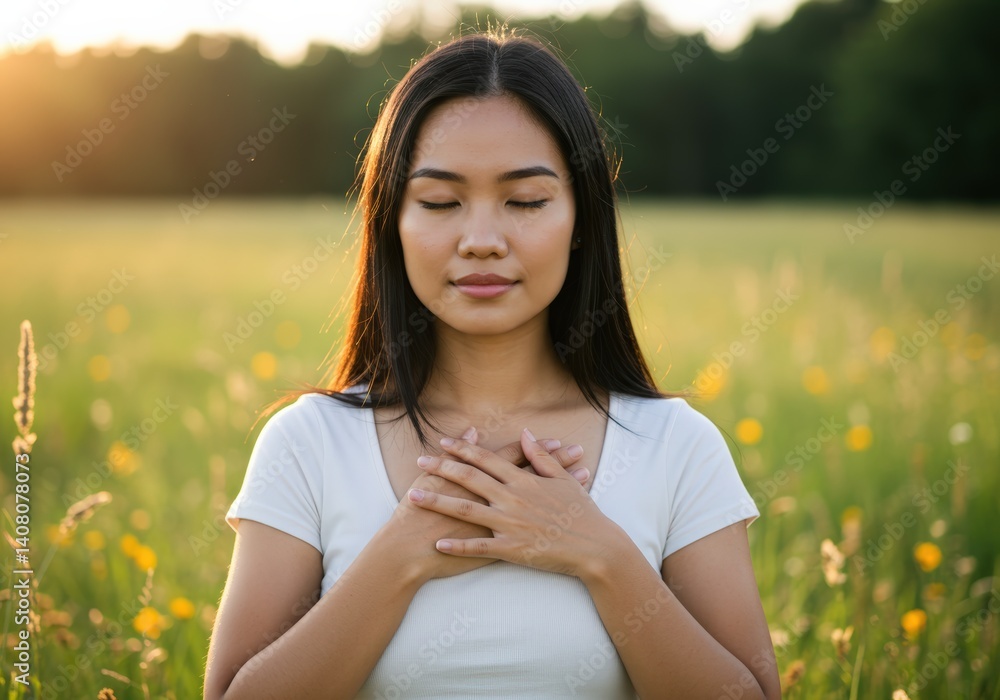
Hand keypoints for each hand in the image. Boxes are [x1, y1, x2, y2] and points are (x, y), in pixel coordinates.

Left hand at [406, 429, 628, 579]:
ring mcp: (510, 524)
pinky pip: (478, 547)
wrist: (595, 546)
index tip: (443, 441)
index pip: (487, 459)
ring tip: (414, 496)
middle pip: (469, 479)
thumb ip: (541, 456)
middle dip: (441, 468)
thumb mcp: (564, 479)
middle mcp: (513, 498)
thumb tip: (524, 433)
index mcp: (524, 480)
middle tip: (419, 461)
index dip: (463, 448)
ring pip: (466, 510)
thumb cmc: (582, 512)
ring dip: (438, 501)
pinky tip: (438, 543)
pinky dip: (457, 545)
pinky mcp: (511, 548)